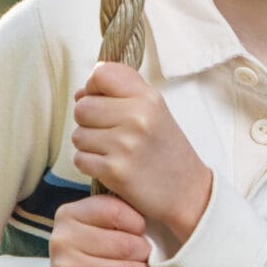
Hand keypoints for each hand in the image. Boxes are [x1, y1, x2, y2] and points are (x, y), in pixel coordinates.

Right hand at [35, 193, 150, 266]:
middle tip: (143, 258)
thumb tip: (151, 213)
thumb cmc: (94, 256)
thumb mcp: (100, 227)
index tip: (139, 232)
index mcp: (68, 214)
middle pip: (125, 244)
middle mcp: (62, 239)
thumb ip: (119, 213)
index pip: (114, 210)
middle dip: (144, 253)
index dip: (137, 224)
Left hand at [69, 61, 211, 245]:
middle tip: (109, 133)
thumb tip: (81, 92)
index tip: (101, 101)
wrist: (187, 192)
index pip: (101, 74)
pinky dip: (90, 165)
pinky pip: (80, 159)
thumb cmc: (166, 149)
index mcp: (148, 98)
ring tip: (112, 151)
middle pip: (82, 107)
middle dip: (88, 122)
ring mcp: (126, 144)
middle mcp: (138, 117)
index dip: (92, 87)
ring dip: (88, 145)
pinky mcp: (115, 170)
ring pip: (78, 135)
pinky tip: (110, 167)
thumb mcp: (155, 110)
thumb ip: (124, 92)